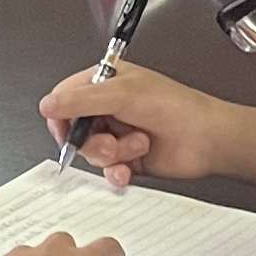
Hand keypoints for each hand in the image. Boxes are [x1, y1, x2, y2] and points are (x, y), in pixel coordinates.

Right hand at [39, 62, 243, 190]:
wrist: (207, 139)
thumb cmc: (176, 107)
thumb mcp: (122, 95)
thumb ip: (80, 100)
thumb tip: (47, 104)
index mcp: (105, 82)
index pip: (64, 98)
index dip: (62, 117)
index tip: (68, 131)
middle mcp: (109, 107)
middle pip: (75, 130)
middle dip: (93, 141)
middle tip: (112, 141)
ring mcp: (118, 132)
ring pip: (91, 152)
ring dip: (113, 155)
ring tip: (137, 146)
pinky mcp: (127, 157)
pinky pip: (106, 170)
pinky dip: (116, 173)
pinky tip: (129, 170)